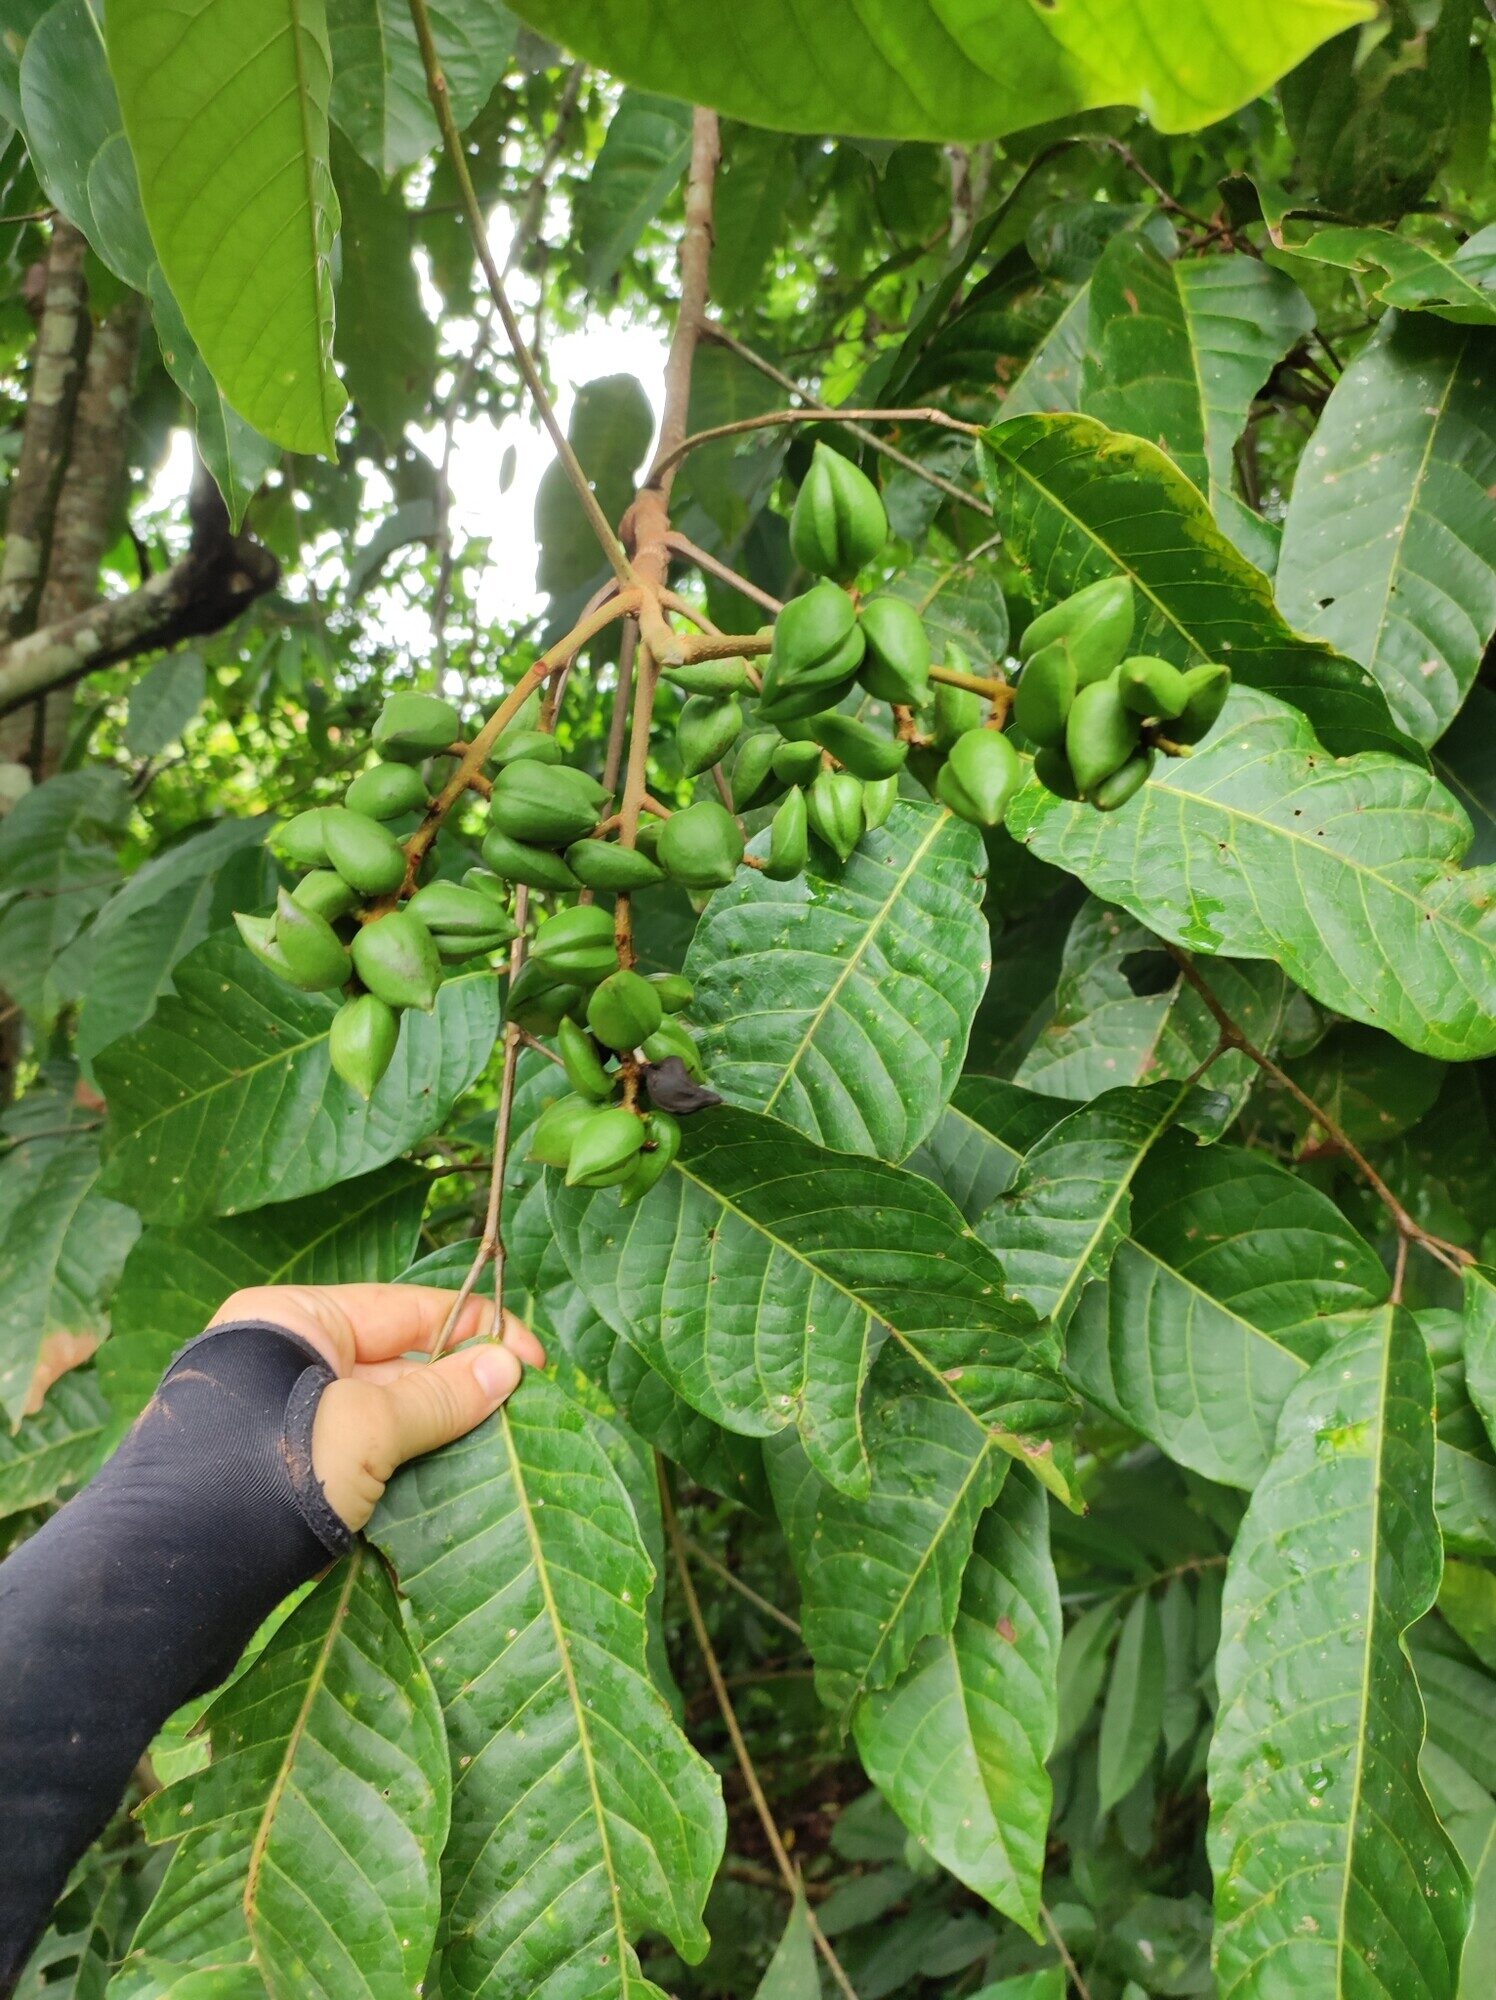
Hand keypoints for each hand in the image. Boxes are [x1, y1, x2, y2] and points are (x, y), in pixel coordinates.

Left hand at [209, 1283, 543, 1530]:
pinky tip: (453, 1480)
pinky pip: (367, 1454)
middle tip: (522, 1410)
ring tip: (498, 1449)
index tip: (532, 1362)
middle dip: (460, 1385)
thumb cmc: (269, 1471)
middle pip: (399, 1360)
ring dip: (440, 1432)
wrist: (183, 1569)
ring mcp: (288, 1419)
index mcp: (296, 1320)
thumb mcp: (367, 1426)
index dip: (477, 1328)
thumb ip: (438, 1396)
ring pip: (387, 1413)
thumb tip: (507, 1368)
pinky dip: (409, 1466)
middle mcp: (288, 1359)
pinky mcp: (291, 1471)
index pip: (408, 1309)